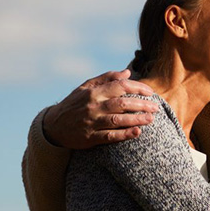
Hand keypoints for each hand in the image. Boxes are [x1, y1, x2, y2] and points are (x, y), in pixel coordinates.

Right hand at [43, 69, 158, 148]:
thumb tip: (128, 73)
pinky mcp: (90, 138)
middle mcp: (93, 106)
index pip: (120, 86)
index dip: (137, 88)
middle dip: (141, 104)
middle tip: (156, 107)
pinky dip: (124, 134)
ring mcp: (91, 122)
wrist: (53, 126)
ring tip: (151, 119)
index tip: (150, 92)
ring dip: (136, 119)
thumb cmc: (74, 104)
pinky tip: (137, 132)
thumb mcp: (86, 87)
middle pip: (122, 103)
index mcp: (93, 92)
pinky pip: (110, 136)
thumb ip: (107, 79)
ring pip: (118, 120)